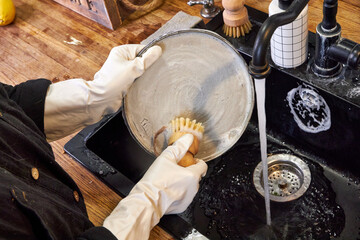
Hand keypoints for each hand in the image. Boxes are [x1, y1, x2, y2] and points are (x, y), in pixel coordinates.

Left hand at [44, 44, 161, 141]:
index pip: (142, 49)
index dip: (150, 55)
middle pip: (142, 59)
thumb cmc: (114, 81)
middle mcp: (122, 60)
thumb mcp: (133, 68)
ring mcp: (123, 71)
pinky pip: (137, 78)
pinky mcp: (125, 81)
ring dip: (145, 75)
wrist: (102, 99)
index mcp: (122, 51)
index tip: (159, 62)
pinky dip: (141, 81)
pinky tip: (145, 85)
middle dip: (148, 66)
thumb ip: (147, 59)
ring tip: (149, 79)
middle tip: (155, 72)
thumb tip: (158, 49)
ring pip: (140, 70)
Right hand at [103, 134, 207, 239]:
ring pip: (190, 186)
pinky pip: (184, 196)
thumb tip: (188, 138)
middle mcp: (194, 188)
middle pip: (196, 176)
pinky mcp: (182, 207)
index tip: (189, 161)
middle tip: (176, 169)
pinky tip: (168, 189)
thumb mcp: (166, 158)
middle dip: (188, 171)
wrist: (147, 200)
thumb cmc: (156, 181)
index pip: (203, 166)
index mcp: (192, 175)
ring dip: (184, 182)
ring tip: (170, 179)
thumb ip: (179, 147)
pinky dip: (179, 192)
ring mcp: (188, 199)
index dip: (196, 161)